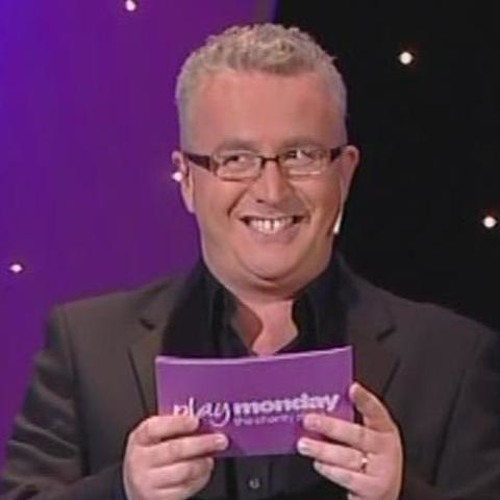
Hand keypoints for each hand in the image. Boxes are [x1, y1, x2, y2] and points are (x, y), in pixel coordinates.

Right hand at [123, 415, 227, 499]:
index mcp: (139, 439)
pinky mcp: (159, 499)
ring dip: (202, 463)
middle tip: (220, 439)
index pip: (154, 427)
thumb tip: (202, 418)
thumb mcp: (154, 438)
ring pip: (183, 470)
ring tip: (211, 457)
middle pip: (174, 449)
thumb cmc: (151, 456)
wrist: (136, 486)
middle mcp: (140, 460)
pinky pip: (185, 488)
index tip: (195, 420)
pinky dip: (200, 478)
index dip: (176, 423)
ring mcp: (148, 482)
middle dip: (201, 443)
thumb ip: (172, 427)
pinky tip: (204, 470)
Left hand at [297, 383, 402, 499]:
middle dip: (330, 426)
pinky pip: (348, 477)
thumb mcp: (365, 440)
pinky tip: (318, 463)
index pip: (376, 411)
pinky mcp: (373, 489)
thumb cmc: (368, 461)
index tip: (353, 388)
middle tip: (309, 420)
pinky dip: (330, 470)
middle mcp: (386, 449)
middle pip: (358, 435)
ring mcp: (382, 470)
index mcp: (384, 430)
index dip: (365, 399)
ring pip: (349, 456)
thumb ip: (349, 423)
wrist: (380, 495)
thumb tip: (319, 408)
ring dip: (323, 449)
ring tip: (304, 444)